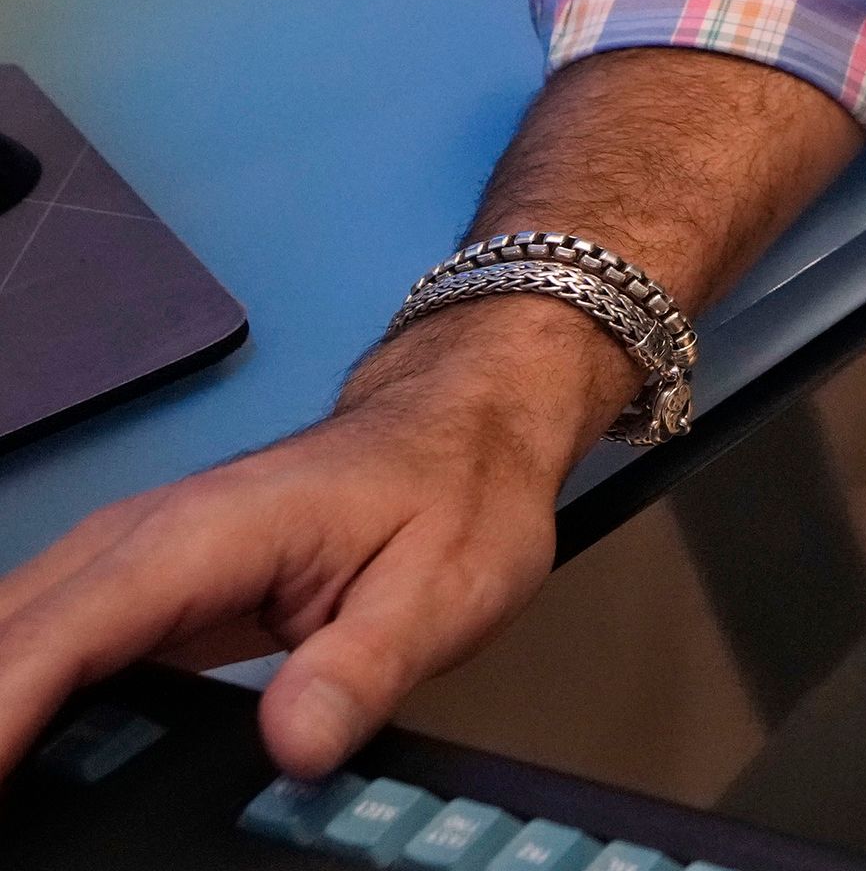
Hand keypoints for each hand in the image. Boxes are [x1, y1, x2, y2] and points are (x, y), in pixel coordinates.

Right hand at [0, 302, 620, 778]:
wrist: (462, 426)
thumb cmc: (453, 490)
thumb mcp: (446, 586)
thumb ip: (363, 667)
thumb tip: (293, 745)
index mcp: (204, 536)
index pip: (62, 637)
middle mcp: (140, 541)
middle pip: (6, 640)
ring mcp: (126, 563)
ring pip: (9, 639)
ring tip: (0, 794)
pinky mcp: (133, 592)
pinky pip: (40, 648)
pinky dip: (13, 699)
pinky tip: (16, 762)